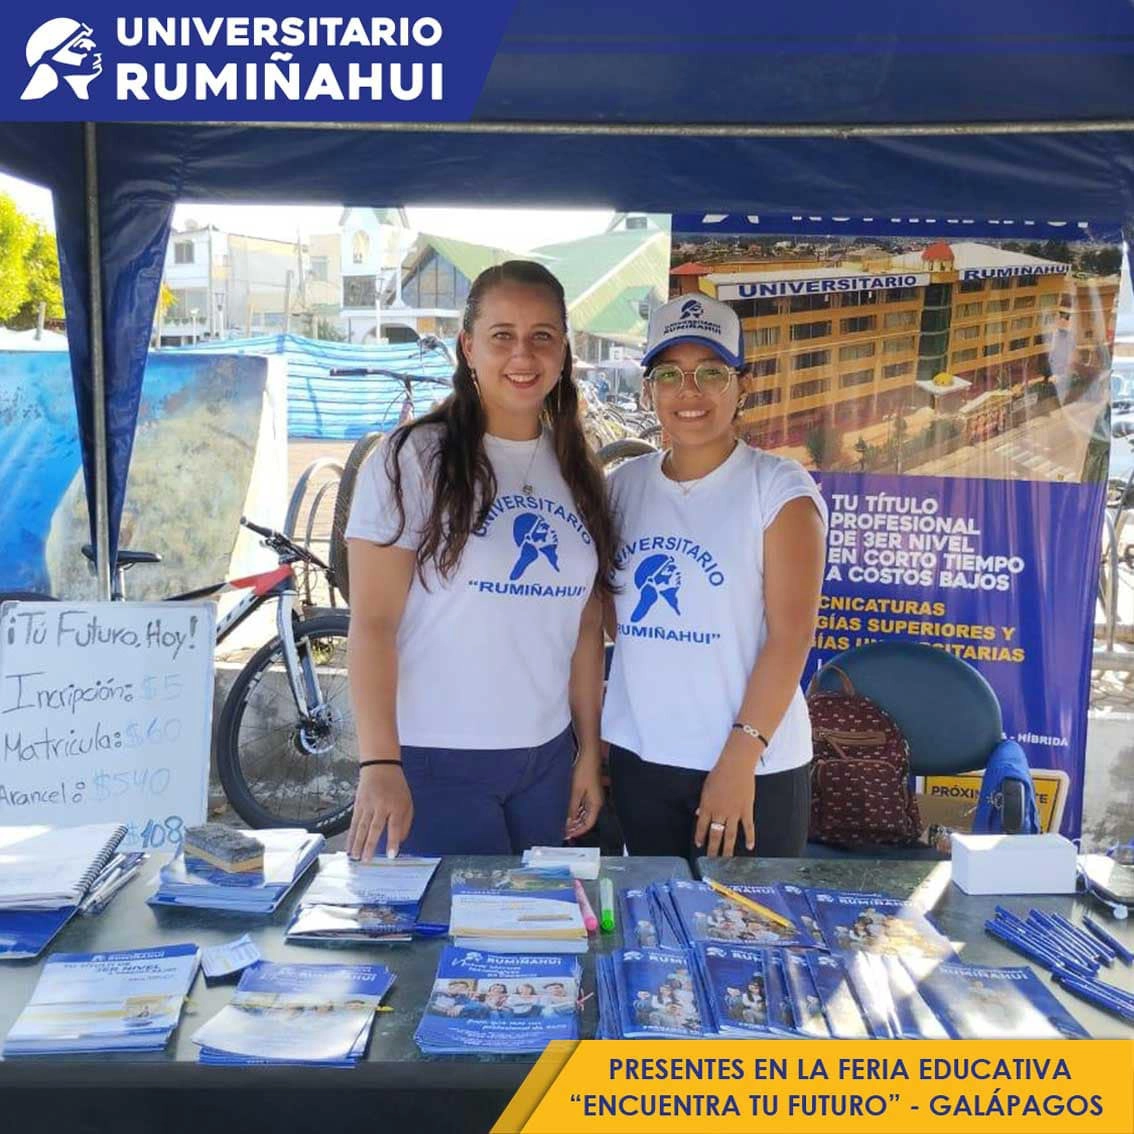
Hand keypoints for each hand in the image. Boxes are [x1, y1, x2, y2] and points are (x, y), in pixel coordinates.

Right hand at [347, 764, 413, 860]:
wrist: (380, 767)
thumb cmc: (396, 787)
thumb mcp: (408, 802)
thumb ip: (405, 822)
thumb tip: (400, 841)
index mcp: (397, 806)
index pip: (395, 826)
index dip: (393, 841)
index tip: (391, 855)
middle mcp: (382, 806)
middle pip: (375, 828)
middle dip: (370, 845)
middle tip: (366, 860)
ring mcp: (368, 805)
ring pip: (362, 827)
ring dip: (357, 843)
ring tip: (355, 857)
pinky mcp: (358, 805)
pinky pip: (354, 823)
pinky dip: (351, 836)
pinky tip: (348, 846)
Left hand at [565, 749, 602, 838]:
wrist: (588, 754)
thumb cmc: (585, 770)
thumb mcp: (575, 791)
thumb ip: (572, 808)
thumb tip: (568, 821)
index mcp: (596, 804)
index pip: (588, 824)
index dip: (578, 831)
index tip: (568, 835)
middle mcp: (596, 801)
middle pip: (587, 819)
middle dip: (576, 826)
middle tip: (564, 830)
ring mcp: (593, 795)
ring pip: (584, 812)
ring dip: (575, 818)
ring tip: (563, 822)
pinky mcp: (588, 789)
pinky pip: (583, 804)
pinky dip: (575, 809)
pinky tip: (567, 810)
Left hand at [694, 737, 758, 856]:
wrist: (736, 765)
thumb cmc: (719, 774)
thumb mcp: (706, 788)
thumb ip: (703, 803)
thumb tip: (698, 813)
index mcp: (707, 806)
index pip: (701, 826)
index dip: (700, 837)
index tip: (699, 845)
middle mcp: (719, 812)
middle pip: (715, 834)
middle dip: (712, 849)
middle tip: (711, 860)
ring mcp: (734, 813)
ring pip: (730, 835)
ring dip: (727, 849)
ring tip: (726, 861)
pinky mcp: (746, 810)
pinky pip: (748, 827)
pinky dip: (750, 838)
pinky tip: (750, 847)